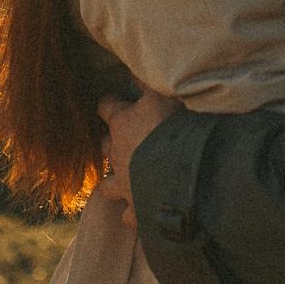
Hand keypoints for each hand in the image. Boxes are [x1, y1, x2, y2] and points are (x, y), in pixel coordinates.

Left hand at [95, 87, 182, 228]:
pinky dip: (133, 215)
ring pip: (108, 185)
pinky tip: (139, 214)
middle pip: (105, 145)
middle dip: (112, 142)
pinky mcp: (136, 209)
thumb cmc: (172, 128)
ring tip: (127, 178)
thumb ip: (148, 80)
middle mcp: (117, 154)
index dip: (110, 103)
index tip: (116, 101)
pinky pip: (129, 215)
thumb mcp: (163, 94)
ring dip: (115, 180)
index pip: (106, 106)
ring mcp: (124, 184)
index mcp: (122, 123)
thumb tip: (134, 67)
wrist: (179, 175)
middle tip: (128, 139)